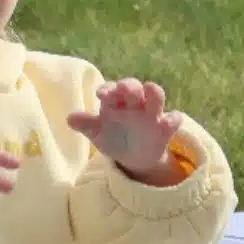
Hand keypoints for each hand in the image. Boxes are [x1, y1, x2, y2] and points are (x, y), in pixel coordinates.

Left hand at [67, 78, 186, 184]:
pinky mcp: (165, 127)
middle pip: (134, 87)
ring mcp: (151, 113)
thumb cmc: (113, 137)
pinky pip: (173, 118)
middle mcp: (134, 103)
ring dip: (154, 93)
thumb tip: (70, 118)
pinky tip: (168, 122)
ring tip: (150, 89)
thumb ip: (86, 125)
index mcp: (115, 102)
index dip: (108, 89)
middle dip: (129, 86)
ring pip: (156, 96)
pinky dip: (173, 118)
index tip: (101, 94)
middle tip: (124, 89)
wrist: (133, 157)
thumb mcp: (98, 133)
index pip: (112, 90)